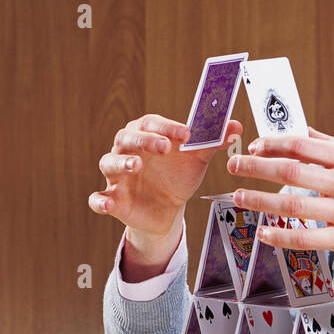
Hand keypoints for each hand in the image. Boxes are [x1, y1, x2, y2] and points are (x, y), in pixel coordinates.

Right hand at [90, 113, 241, 242]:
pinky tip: (107, 204)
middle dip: (144, 140)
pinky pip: (98, 198)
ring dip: (120, 162)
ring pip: (108, 163)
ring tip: (135, 165)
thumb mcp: (197, 160)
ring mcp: (118, 175)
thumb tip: (236, 126)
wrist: (169, 210)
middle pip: (126, 138)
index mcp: (147, 135)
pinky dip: (99, 201)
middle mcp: (127, 151)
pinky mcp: (113, 199)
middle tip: (164, 147)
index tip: (186, 133)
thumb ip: (213, 143)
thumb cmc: (177, 177)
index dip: (167, 126)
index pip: (152, 123)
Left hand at [225, 127, 333, 289]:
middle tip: (233, 165)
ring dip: (260, 200)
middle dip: (256, 167)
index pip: (304, 145)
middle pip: (291, 171)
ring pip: (292, 205)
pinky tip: (263, 232)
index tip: (253, 146)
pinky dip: (280, 235)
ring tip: (238, 197)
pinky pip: (306, 238)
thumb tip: (304, 131)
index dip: (273, 144)